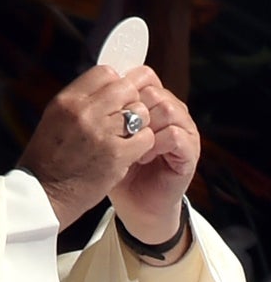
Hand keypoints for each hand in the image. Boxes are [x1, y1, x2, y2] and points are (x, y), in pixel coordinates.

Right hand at [18, 65, 157, 229]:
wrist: (43, 195)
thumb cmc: (47, 161)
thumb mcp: (54, 120)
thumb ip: (79, 103)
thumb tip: (108, 88)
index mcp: (66, 101)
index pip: (105, 72)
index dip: (115, 84)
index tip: (115, 99)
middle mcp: (83, 112)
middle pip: (126, 88)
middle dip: (130, 102)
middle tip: (124, 119)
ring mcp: (101, 133)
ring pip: (140, 111)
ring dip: (138, 125)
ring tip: (124, 139)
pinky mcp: (116, 155)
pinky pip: (146, 137)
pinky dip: (141, 146)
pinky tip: (128, 154)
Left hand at [108, 66, 200, 244]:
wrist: (134, 204)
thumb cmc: (115, 169)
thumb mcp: (102, 136)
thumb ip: (102, 111)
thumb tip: (90, 88)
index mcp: (150, 103)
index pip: (142, 77)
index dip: (124, 90)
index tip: (106, 111)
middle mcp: (170, 111)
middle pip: (153, 90)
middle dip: (132, 110)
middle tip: (117, 132)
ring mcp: (183, 129)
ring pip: (167, 108)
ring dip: (144, 127)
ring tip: (128, 147)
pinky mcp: (190, 151)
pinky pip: (175, 134)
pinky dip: (156, 144)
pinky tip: (141, 157)